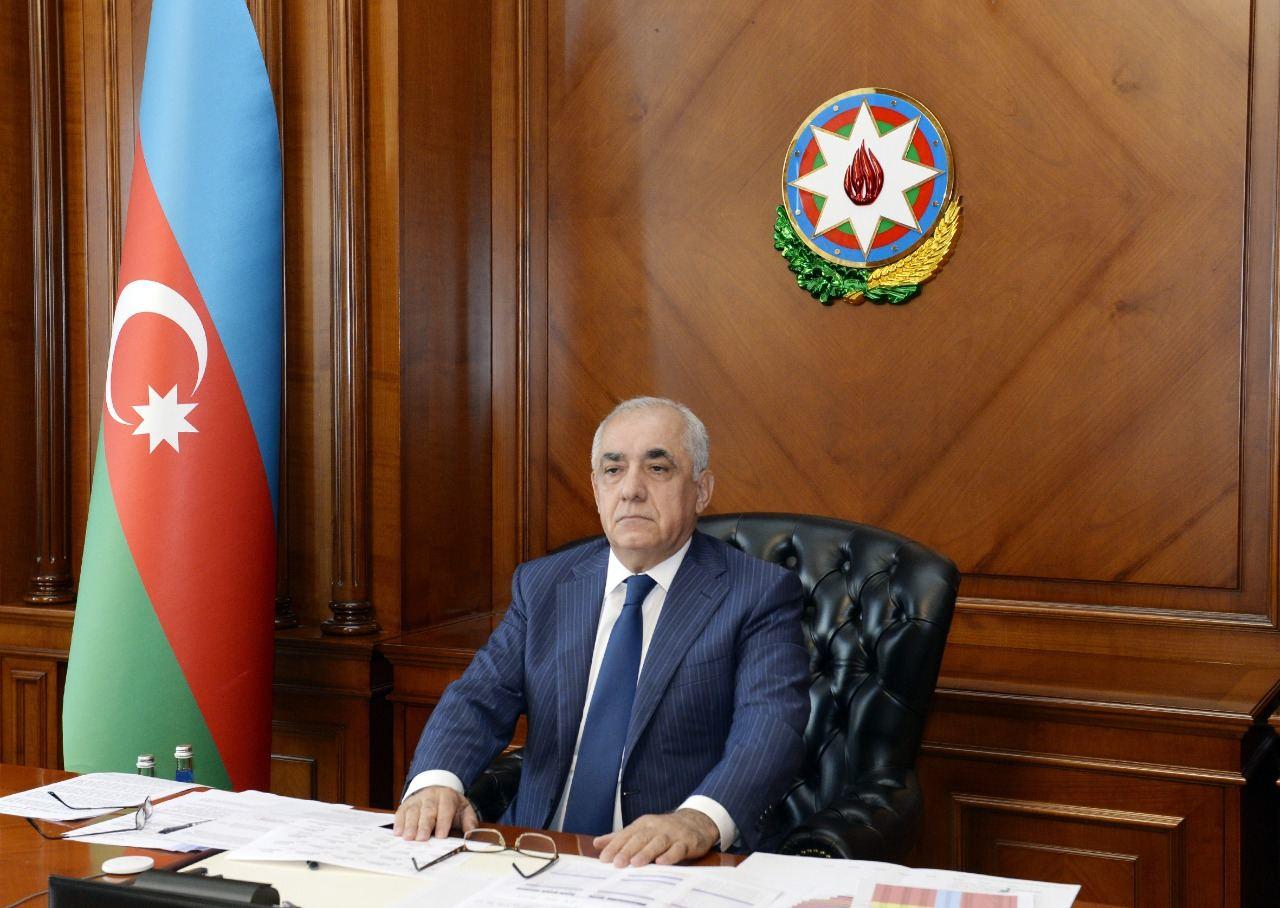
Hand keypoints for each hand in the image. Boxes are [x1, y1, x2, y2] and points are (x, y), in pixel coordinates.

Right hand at [393, 785, 477, 840]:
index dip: (443, 822)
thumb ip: (469, 820)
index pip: (445, 809)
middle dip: (424, 825)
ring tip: (408, 838)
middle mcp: (431, 796)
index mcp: (447, 797)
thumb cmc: (450, 805)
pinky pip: (401, 812)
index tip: (441, 836)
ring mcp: (417, 799)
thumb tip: (471, 833)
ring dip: (410, 825)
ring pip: (413, 811)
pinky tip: (398, 832)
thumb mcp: (463, 809)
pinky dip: (399, 822)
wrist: (436, 790)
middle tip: (421, 839)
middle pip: (428, 810)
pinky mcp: (406, 804)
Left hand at [594, 808, 718, 866]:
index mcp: (643, 824)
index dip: (615, 846)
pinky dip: (670, 855)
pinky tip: (661, 862)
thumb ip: (620, 837)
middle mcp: (656, 827)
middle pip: (640, 838)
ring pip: (658, 842)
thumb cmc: (663, 830)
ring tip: (635, 863)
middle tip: (617, 863)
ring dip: (646, 852)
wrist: (696, 822)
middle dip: (628, 850)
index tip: (604, 858)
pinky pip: (678, 849)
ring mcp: (672, 834)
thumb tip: (597, 843)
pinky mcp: (686, 842)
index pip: (626, 835)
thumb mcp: (641, 830)